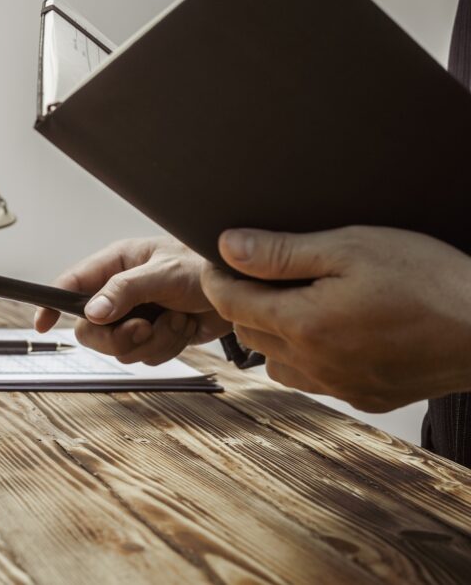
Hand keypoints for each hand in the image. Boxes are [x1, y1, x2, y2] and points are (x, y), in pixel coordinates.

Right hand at [35, 237, 231, 364]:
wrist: (246, 287)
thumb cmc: (205, 263)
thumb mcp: (163, 273)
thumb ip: (125, 291)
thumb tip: (92, 311)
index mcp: (115, 265)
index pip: (70, 285)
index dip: (52, 305)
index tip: (42, 323)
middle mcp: (121, 292)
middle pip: (92, 329)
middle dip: (119, 337)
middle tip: (143, 329)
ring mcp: (138, 315)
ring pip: (121, 348)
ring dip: (153, 340)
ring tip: (176, 319)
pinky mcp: (157, 334)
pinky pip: (147, 355)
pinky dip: (169, 346)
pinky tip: (185, 326)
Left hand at [201, 226, 470, 411]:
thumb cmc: (429, 281)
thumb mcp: (353, 247)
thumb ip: (283, 251)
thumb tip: (228, 248)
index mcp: (304, 324)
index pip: (230, 303)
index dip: (217, 278)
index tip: (218, 260)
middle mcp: (313, 362)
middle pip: (248, 332)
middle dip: (243, 301)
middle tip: (260, 273)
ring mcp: (338, 385)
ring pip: (274, 362)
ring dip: (272, 332)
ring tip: (297, 301)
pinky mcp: (363, 396)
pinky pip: (312, 379)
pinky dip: (305, 356)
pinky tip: (330, 331)